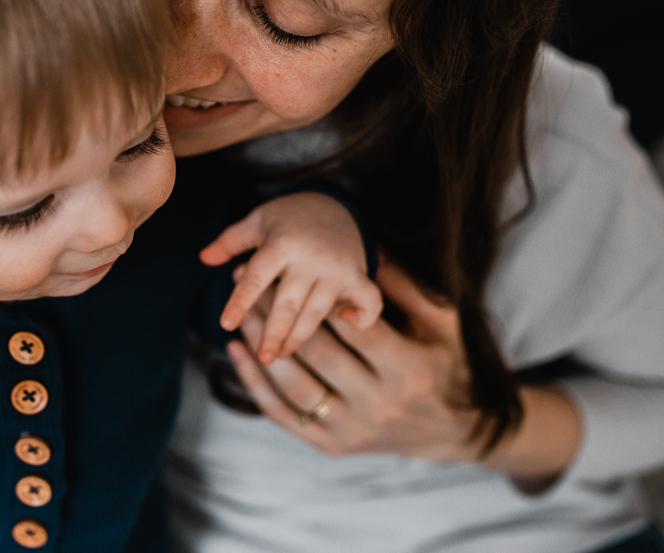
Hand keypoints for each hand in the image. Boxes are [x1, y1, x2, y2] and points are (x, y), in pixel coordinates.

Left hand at [202, 192, 381, 363]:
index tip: (226, 325)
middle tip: (263, 358)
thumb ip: (230, 241)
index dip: (240, 301)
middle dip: (274, 333)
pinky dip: (364, 317)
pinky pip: (369, 301)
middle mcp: (310, 258)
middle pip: (288, 303)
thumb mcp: (257, 222)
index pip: (256, 277)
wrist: (333, 203)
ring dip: (301, 335)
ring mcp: (337, 268)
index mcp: (281, 243)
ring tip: (282, 355)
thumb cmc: (288, 218)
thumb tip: (203, 258)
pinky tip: (347, 325)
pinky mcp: (359, 275)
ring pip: (318, 310)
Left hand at [226, 261, 581, 480]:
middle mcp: (379, 405)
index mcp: (408, 370)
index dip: (322, 296)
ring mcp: (353, 430)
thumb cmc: (448, 363)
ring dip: (261, 345)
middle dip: (280, 312)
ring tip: (241, 311)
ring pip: (295, 385)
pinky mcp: (332, 446)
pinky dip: (255, 383)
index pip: (356, 329)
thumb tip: (366, 249)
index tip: (290, 266)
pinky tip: (236, 350)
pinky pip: (283, 414)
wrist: (457, 431)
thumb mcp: (441, 321)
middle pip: (319, 354)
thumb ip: (403, 286)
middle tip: (250, 279)